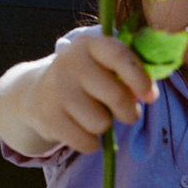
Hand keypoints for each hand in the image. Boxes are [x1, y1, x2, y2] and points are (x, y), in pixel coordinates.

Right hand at [0, 29, 158, 155]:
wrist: (37, 95)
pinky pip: (86, 142)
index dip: (140, 78)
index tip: (150, 96)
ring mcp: (56, 89)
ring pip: (101, 123)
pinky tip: (81, 130)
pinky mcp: (47, 117)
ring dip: (104, 127)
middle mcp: (69, 62)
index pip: (119, 55)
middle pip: (116, 96)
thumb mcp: (104, 67)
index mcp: (89, 44)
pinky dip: (90, 143)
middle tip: (128, 114)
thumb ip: (130, 75)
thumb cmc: (86, 81)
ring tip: (93, 116)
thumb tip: (150, 94)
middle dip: (129, 112)